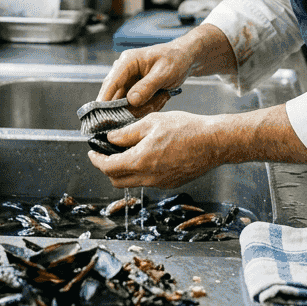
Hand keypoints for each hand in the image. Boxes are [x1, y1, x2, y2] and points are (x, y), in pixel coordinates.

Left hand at [87, 111, 223, 187]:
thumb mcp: (152, 122)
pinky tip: (146, 156)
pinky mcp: (170, 183)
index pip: (108, 167)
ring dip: (123, 171)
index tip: (93, 152)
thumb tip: (111, 138)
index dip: (96, 160)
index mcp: (139, 161)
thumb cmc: (186, 129)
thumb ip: (127, 133)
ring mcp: (160, 183)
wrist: (213, 143)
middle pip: (116, 180)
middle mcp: (148, 177)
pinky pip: (147, 181)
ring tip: (126, 153)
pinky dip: (139, 172)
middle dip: (107, 168)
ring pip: (132, 182)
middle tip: (106, 153)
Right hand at [97, 42, 192, 115]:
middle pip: (117, 97)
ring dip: (144, 106)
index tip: (100, 116)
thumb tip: (131, 100)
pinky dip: (148, 106)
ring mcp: (128, 83)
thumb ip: (148, 86)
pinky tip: (161, 97)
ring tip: (162, 96)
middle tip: (155, 102)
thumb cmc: (175, 59)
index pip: (111, 82)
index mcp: (127, 61)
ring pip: (127, 105)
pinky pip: (135, 106)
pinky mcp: (133, 91)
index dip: (104, 100)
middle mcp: (123, 72)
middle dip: (134, 106)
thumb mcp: (164, 72)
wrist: (184, 59)